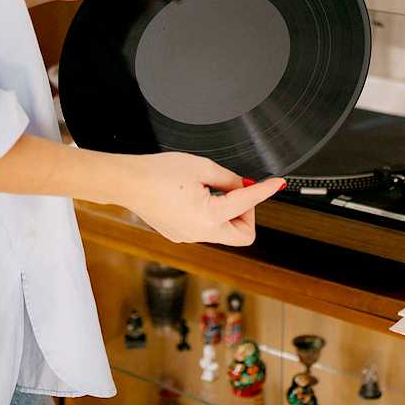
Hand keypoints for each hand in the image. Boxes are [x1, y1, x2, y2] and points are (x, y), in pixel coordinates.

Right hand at [117, 152, 284, 245]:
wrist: (127, 182)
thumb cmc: (157, 172)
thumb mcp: (201, 166)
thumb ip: (228, 178)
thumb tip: (241, 186)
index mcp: (209, 216)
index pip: (248, 203)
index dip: (265, 191)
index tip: (277, 185)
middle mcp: (200, 233)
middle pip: (243, 235)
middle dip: (248, 214)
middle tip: (239, 193)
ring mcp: (189, 237)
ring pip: (224, 232)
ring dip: (228, 213)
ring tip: (211, 189)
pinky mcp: (179, 235)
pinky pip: (206, 229)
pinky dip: (211, 215)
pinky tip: (197, 197)